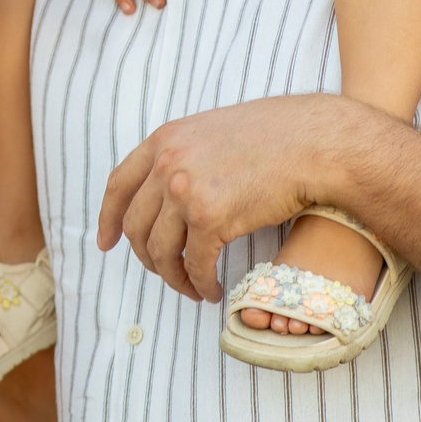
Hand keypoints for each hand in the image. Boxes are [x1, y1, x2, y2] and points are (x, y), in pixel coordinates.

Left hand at [96, 93, 366, 300]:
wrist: (314, 143)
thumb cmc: (276, 136)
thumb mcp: (213, 131)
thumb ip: (184, 154)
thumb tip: (170, 188)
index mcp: (164, 140)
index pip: (118, 185)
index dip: (107, 218)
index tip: (106, 243)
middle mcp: (166, 163)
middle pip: (136, 226)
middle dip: (147, 258)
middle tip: (166, 273)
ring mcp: (184, 191)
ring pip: (161, 252)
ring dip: (174, 278)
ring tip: (192, 288)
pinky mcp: (210, 218)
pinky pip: (194, 265)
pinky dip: (200, 284)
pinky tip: (213, 290)